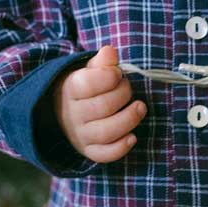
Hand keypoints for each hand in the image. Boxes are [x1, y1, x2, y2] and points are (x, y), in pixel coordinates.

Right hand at [53, 44, 146, 162]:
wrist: (66, 112)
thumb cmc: (86, 88)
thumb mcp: (90, 70)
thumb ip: (102, 62)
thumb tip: (110, 52)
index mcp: (70, 89)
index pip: (87, 84)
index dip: (108, 76)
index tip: (117, 73)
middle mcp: (73, 114)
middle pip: (102, 107)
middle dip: (122, 94)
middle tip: (128, 88)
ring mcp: (80, 135)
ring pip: (105, 133)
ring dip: (128, 120)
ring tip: (140, 107)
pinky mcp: (89, 151)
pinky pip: (104, 155)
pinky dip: (120, 147)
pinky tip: (132, 136)